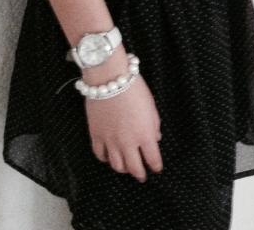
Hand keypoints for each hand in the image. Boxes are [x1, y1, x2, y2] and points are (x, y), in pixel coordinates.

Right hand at [83, 53, 162, 182]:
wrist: (109, 78)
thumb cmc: (134, 88)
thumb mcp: (151, 106)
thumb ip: (154, 125)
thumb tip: (155, 138)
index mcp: (145, 135)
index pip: (153, 159)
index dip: (156, 166)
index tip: (157, 168)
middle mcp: (128, 142)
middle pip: (134, 168)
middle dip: (140, 174)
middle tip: (142, 176)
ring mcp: (110, 140)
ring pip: (116, 165)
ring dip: (123, 169)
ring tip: (126, 167)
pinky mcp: (96, 135)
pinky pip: (100, 155)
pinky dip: (105, 159)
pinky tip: (108, 157)